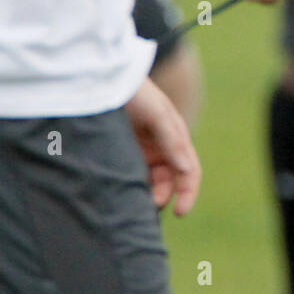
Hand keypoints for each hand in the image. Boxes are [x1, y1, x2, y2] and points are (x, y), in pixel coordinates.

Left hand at [125, 77, 201, 215]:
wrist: (104, 81)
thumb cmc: (136, 93)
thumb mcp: (157, 114)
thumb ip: (173, 140)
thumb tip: (186, 170)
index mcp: (176, 139)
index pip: (189, 171)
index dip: (188, 192)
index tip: (181, 212)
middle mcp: (161, 148)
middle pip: (169, 181)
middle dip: (162, 196)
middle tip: (145, 207)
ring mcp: (141, 152)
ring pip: (149, 183)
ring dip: (145, 195)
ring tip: (130, 205)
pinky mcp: (122, 155)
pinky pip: (130, 177)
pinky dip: (129, 189)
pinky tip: (120, 195)